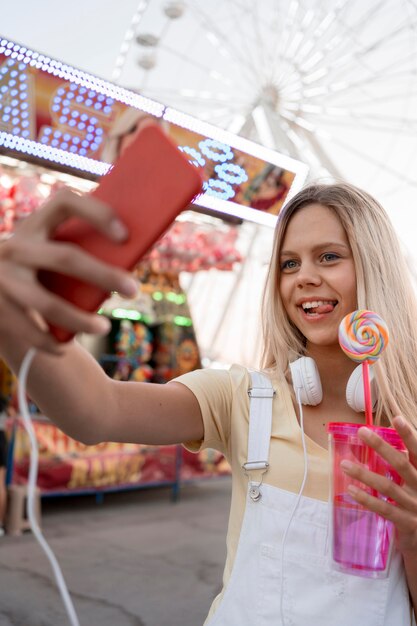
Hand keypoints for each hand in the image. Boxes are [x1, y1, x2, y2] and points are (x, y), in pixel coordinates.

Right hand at [0, 189, 136, 354]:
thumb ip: (78, 250)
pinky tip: (64, 348)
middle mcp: (14, 246)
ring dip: (80, 320)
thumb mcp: (48, 251)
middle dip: (105, 276)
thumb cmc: (38, 269)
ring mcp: (2, 278)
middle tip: (134, 290)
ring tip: (104, 328)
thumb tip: (125, 264)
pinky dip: (51, 342)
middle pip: (66, 258)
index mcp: (34, 224)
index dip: (97, 213)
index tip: (126, 235)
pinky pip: (29, 331)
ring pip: (48, 304)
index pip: (65, 201)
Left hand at [341, 416, 416, 553]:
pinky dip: (367, 499)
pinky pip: (384, 509)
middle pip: (401, 464)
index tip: (397, 418)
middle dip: (381, 446)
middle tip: (362, 431)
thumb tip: (381, 440)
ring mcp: (415, 506)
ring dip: (364, 474)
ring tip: (344, 464)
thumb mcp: (415, 482)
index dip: (409, 435)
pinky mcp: (408, 523)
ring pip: (388, 486)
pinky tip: (351, 490)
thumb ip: (404, 465)